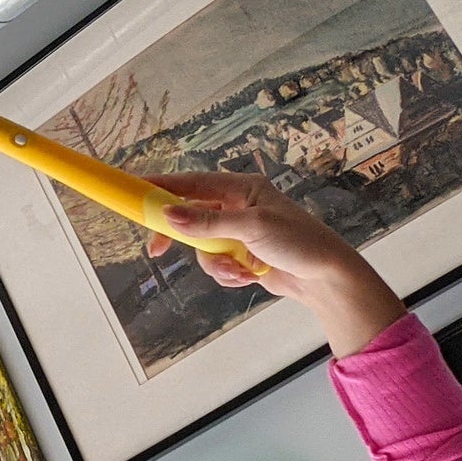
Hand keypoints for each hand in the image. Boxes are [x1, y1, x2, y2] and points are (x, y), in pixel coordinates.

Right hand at [144, 172, 408, 357]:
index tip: (135, 192)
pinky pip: (216, 264)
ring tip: (239, 271)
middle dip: (182, 236)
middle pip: (190, 215)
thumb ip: (207, 222)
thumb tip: (169, 215)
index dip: (162, 186)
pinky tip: (249, 277)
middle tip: (157, 250)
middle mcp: (237, 205)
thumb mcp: (251, 228)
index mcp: (241, 188)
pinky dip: (227, 274)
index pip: (192, 182)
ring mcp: (238, 232)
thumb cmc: (298, 242)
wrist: (325, 278)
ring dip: (216, 264)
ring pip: (202, 246)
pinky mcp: (241, 255)